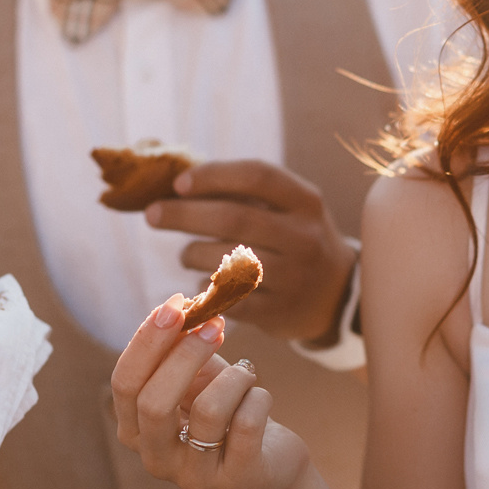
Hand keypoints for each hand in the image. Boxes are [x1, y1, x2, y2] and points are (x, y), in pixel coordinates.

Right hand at [110, 298, 308, 488]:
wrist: (271, 456)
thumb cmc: (228, 409)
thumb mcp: (199, 376)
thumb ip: (180, 347)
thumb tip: (176, 308)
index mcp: (135, 429)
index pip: (124, 384)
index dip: (147, 341)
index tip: (175, 304)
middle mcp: (156, 459)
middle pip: (153, 403)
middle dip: (186, 355)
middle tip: (215, 325)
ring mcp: (193, 476)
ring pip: (210, 411)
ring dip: (235, 378)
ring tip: (246, 375)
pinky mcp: (235, 480)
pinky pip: (246, 424)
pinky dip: (259, 397)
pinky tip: (259, 398)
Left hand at [146, 160, 356, 342]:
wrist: (335, 295)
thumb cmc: (293, 239)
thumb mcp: (286, 209)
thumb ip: (242, 193)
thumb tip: (176, 180)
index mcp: (305, 201)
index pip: (257, 176)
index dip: (213, 176)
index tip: (177, 183)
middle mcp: (304, 236)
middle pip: (233, 219)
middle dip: (184, 215)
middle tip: (152, 214)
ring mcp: (293, 277)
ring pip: (226, 262)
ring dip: (192, 254)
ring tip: (186, 254)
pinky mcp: (278, 312)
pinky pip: (227, 299)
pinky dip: (205, 290)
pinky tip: (201, 284)